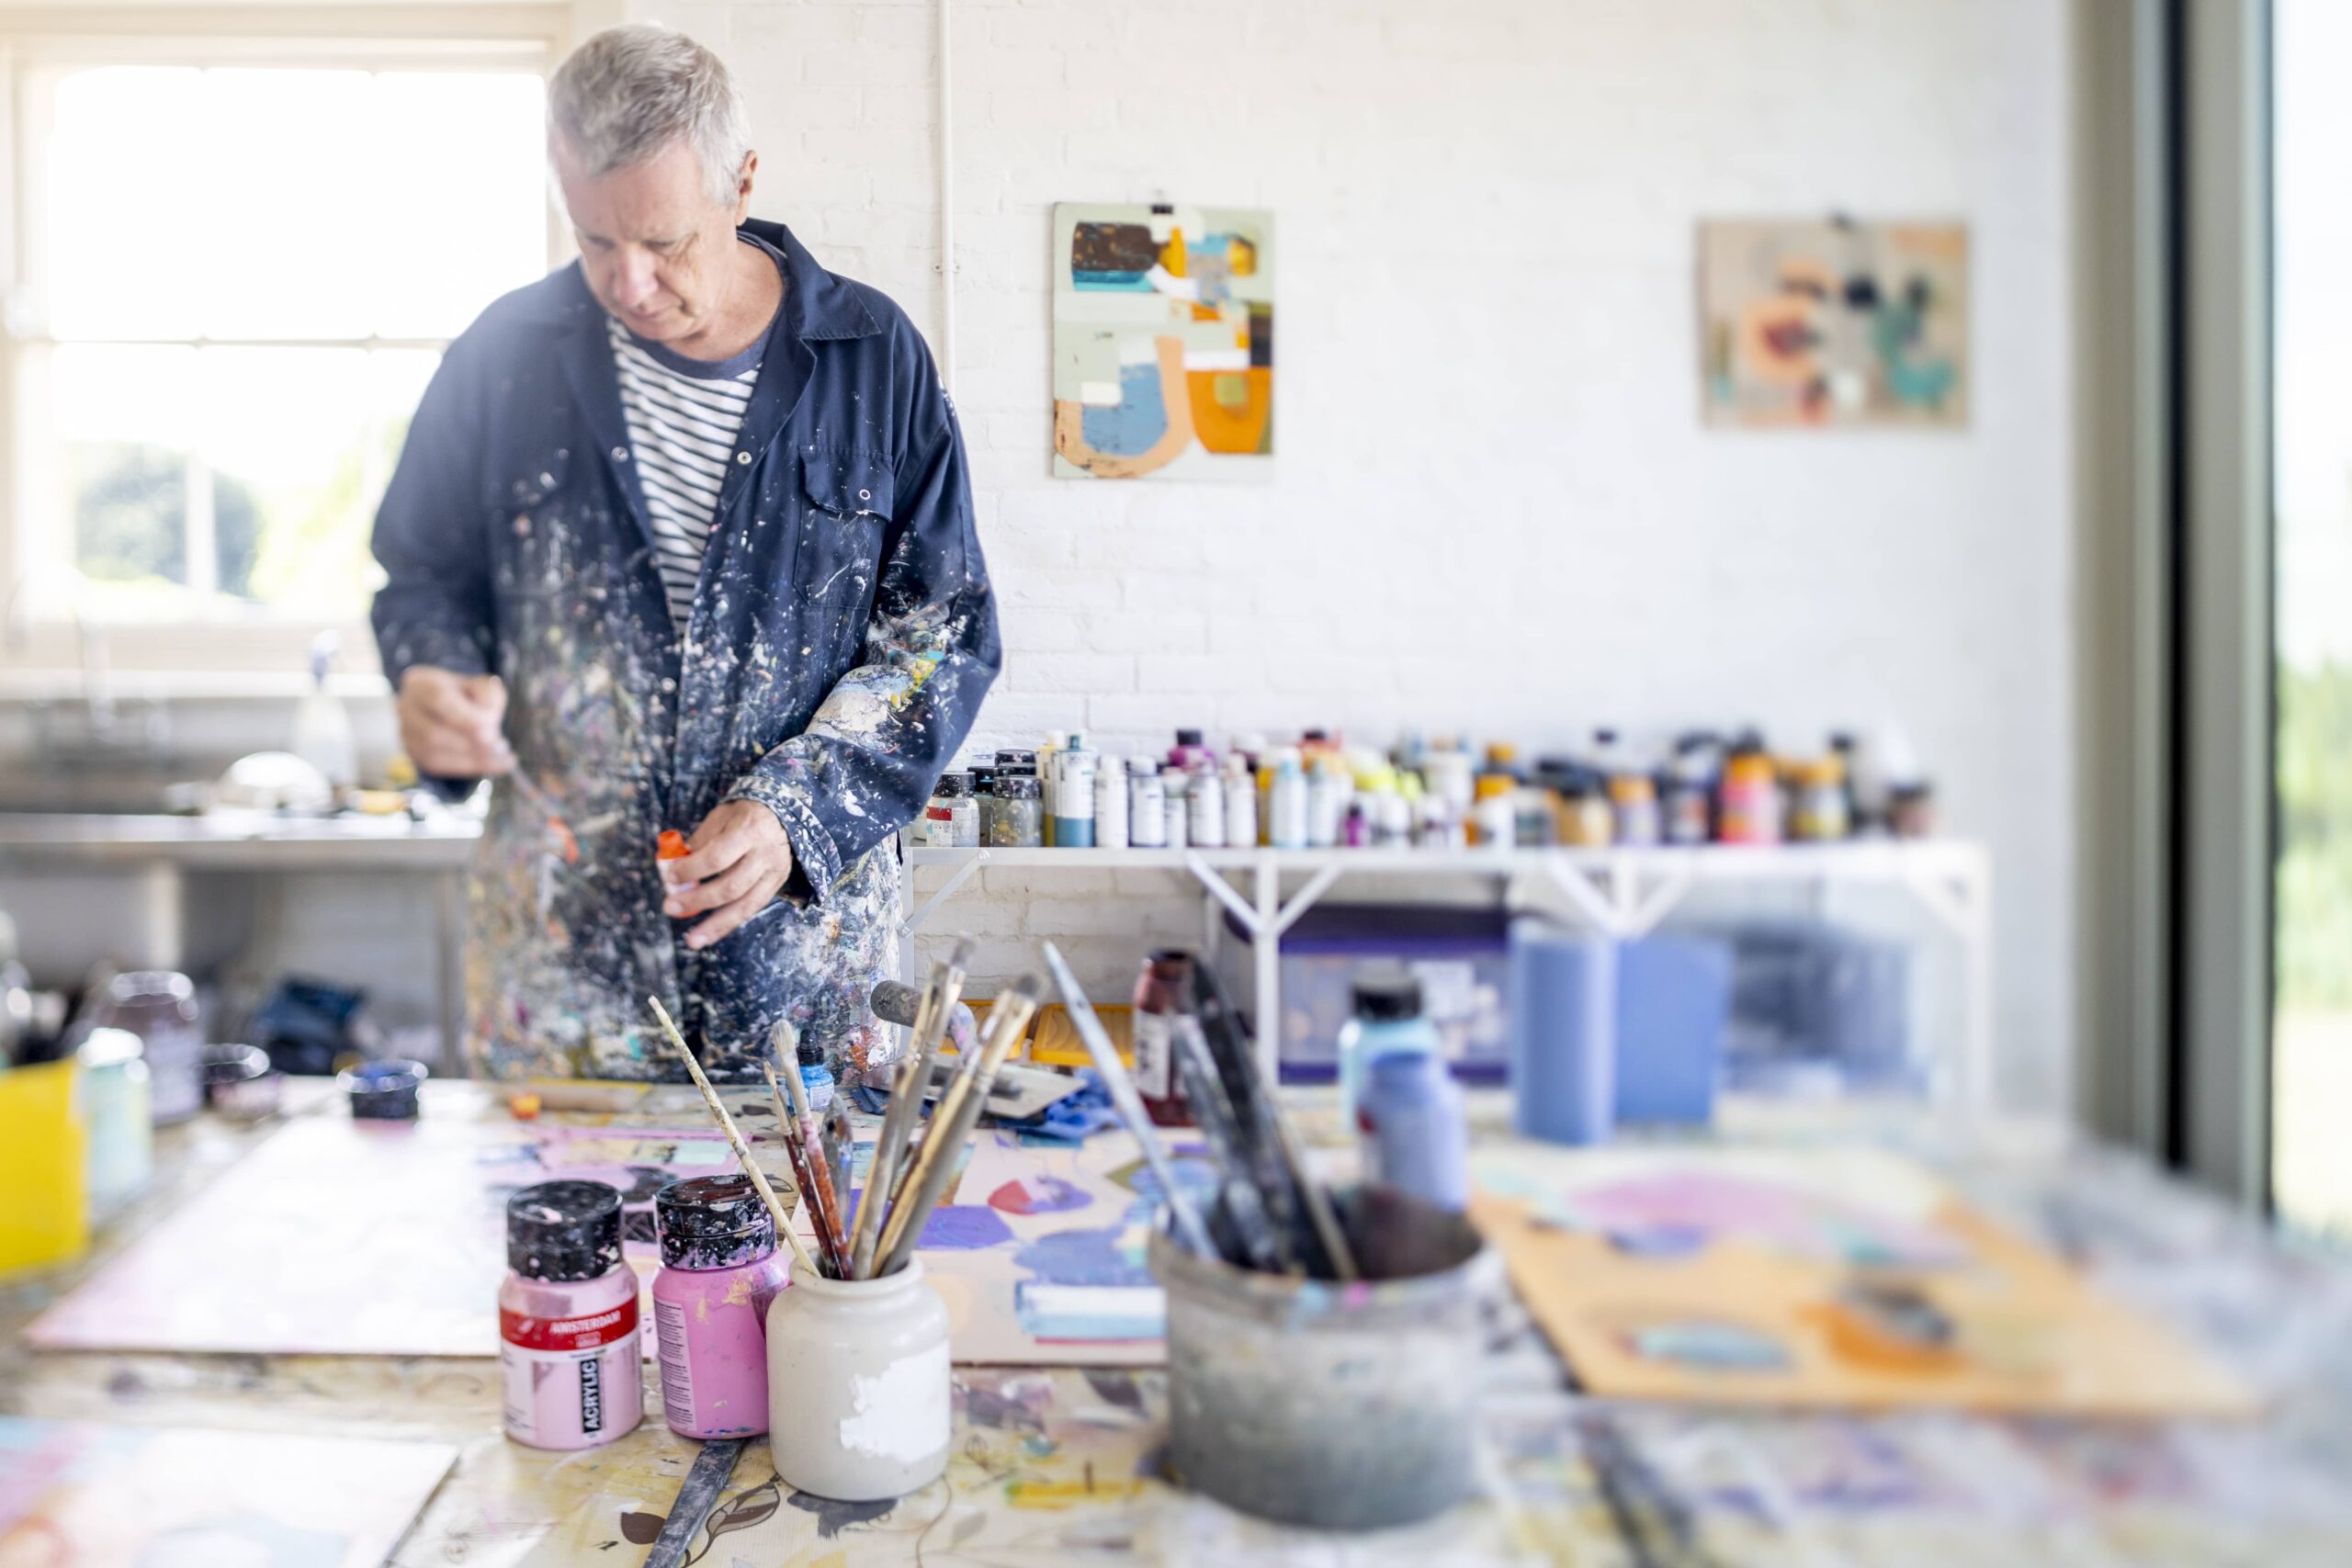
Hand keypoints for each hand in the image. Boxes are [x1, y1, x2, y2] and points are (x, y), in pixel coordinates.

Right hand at [396, 667, 512, 777]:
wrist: (451, 705)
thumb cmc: (467, 694)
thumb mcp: (483, 686)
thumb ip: (488, 698)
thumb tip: (488, 727)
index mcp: (421, 683)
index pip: (439, 699)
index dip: (466, 717)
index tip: (492, 728)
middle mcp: (406, 707)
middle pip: (433, 732)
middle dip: (470, 742)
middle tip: (500, 746)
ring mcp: (406, 732)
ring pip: (434, 752)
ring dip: (471, 758)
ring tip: (501, 756)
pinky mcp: (414, 753)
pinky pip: (438, 765)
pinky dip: (468, 767)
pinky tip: (493, 764)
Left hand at [662, 799, 793, 950]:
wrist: (781, 815)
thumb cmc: (743, 815)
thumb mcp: (719, 818)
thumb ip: (699, 843)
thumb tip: (674, 869)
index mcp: (749, 831)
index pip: (717, 857)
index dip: (691, 870)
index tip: (670, 877)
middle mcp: (765, 854)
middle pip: (730, 886)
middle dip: (698, 900)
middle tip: (671, 907)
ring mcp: (774, 873)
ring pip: (744, 905)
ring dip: (715, 925)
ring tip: (692, 940)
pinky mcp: (776, 885)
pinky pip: (751, 909)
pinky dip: (728, 924)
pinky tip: (709, 934)